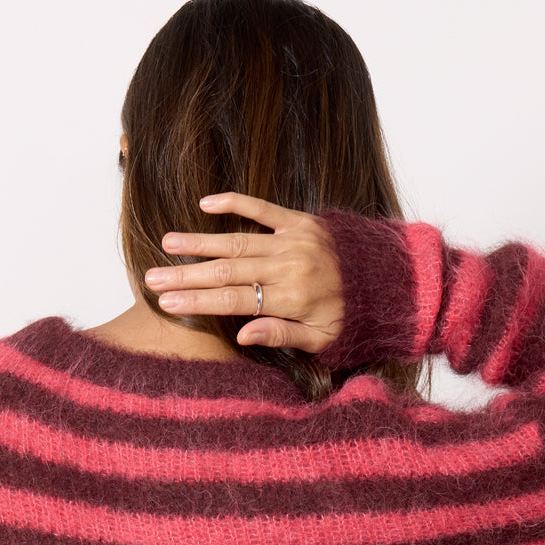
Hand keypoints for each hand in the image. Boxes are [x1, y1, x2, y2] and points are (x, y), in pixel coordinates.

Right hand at [143, 191, 344, 353]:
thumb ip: (282, 334)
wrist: (393, 281)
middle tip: (152, 277)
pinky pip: (263, 209)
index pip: (234, 301)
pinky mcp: (301, 220)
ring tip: (167, 243)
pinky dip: (235, 203)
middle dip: (186, 275)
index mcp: (292, 299)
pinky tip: (206, 204)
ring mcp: (294, 240)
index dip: (197, 302)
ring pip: (237, 239)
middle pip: (227, 270)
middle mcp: (289, 266)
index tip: (167, 303)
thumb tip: (242, 335)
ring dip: (200, 241)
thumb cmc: (354, 317)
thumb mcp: (323, 340)